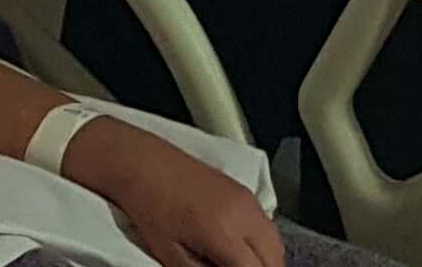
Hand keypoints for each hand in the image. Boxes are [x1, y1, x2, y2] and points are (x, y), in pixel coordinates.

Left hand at [64, 117, 283, 266]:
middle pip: (274, 257)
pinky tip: (243, 250)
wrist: (145, 166)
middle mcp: (244, 215)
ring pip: (276, 241)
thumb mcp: (171, 255)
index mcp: (224, 233)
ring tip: (244, 265)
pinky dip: (263, 242)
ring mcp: (248, 200)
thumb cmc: (151, 209)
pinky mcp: (244, 191)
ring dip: (266, 258)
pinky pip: (267, 224)